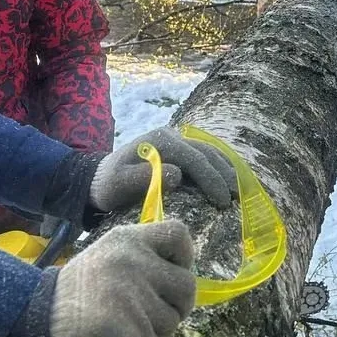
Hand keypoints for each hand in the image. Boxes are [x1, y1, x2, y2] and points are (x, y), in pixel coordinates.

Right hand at [49, 221, 195, 336]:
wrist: (41, 316)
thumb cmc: (81, 286)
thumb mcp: (109, 252)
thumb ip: (144, 253)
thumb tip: (184, 269)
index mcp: (130, 239)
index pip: (179, 233)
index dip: (185, 256)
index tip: (174, 271)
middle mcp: (133, 261)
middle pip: (187, 286)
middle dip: (176, 305)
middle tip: (152, 311)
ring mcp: (130, 294)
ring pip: (172, 320)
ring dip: (155, 329)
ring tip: (126, 323)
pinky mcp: (127, 327)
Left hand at [89, 127, 237, 211]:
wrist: (97, 178)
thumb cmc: (108, 186)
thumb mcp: (118, 185)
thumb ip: (142, 179)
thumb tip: (177, 174)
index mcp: (159, 141)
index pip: (193, 158)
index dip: (211, 179)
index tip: (221, 201)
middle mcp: (170, 135)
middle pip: (205, 152)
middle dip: (223, 174)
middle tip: (236, 198)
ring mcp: (175, 139)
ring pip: (208, 151)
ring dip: (225, 169)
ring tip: (238, 190)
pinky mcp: (178, 149)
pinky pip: (203, 154)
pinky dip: (219, 165)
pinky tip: (229, 179)